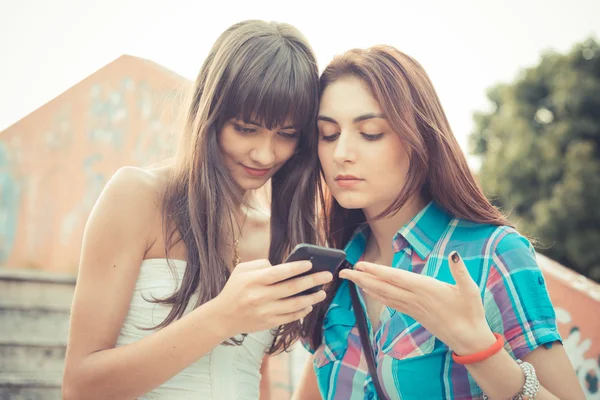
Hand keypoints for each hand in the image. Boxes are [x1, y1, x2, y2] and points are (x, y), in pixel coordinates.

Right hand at [215, 259, 332, 336]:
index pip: (280, 273)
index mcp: (254, 281)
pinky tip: (309, 305)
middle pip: (292, 288)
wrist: (222, 317)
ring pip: (295, 305)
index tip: (311, 263)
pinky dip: (302, 311)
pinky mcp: (269, 323)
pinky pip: (290, 318)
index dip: (296, 268)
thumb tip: (282, 266)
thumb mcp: (241, 270)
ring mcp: (266, 312)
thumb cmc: (234, 289)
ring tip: (322, 292)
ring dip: (312, 298)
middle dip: (313, 281)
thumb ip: (261, 264)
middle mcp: (261, 297)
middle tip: (328, 275)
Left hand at [339, 251, 495, 354]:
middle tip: (343, 272)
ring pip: (384, 295)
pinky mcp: (414, 314)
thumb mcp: (470, 290)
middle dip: (362, 278)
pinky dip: (377, 297)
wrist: (469, 340)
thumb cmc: (470, 313)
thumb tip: (454, 253)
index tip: (359, 265)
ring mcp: (412, 308)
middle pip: (383, 287)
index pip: (395, 277)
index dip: (376, 271)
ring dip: (366, 286)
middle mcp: (414, 298)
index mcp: (425, 289)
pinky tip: (369, 292)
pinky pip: (391, 303)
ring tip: (352, 279)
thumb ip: (460, 271)